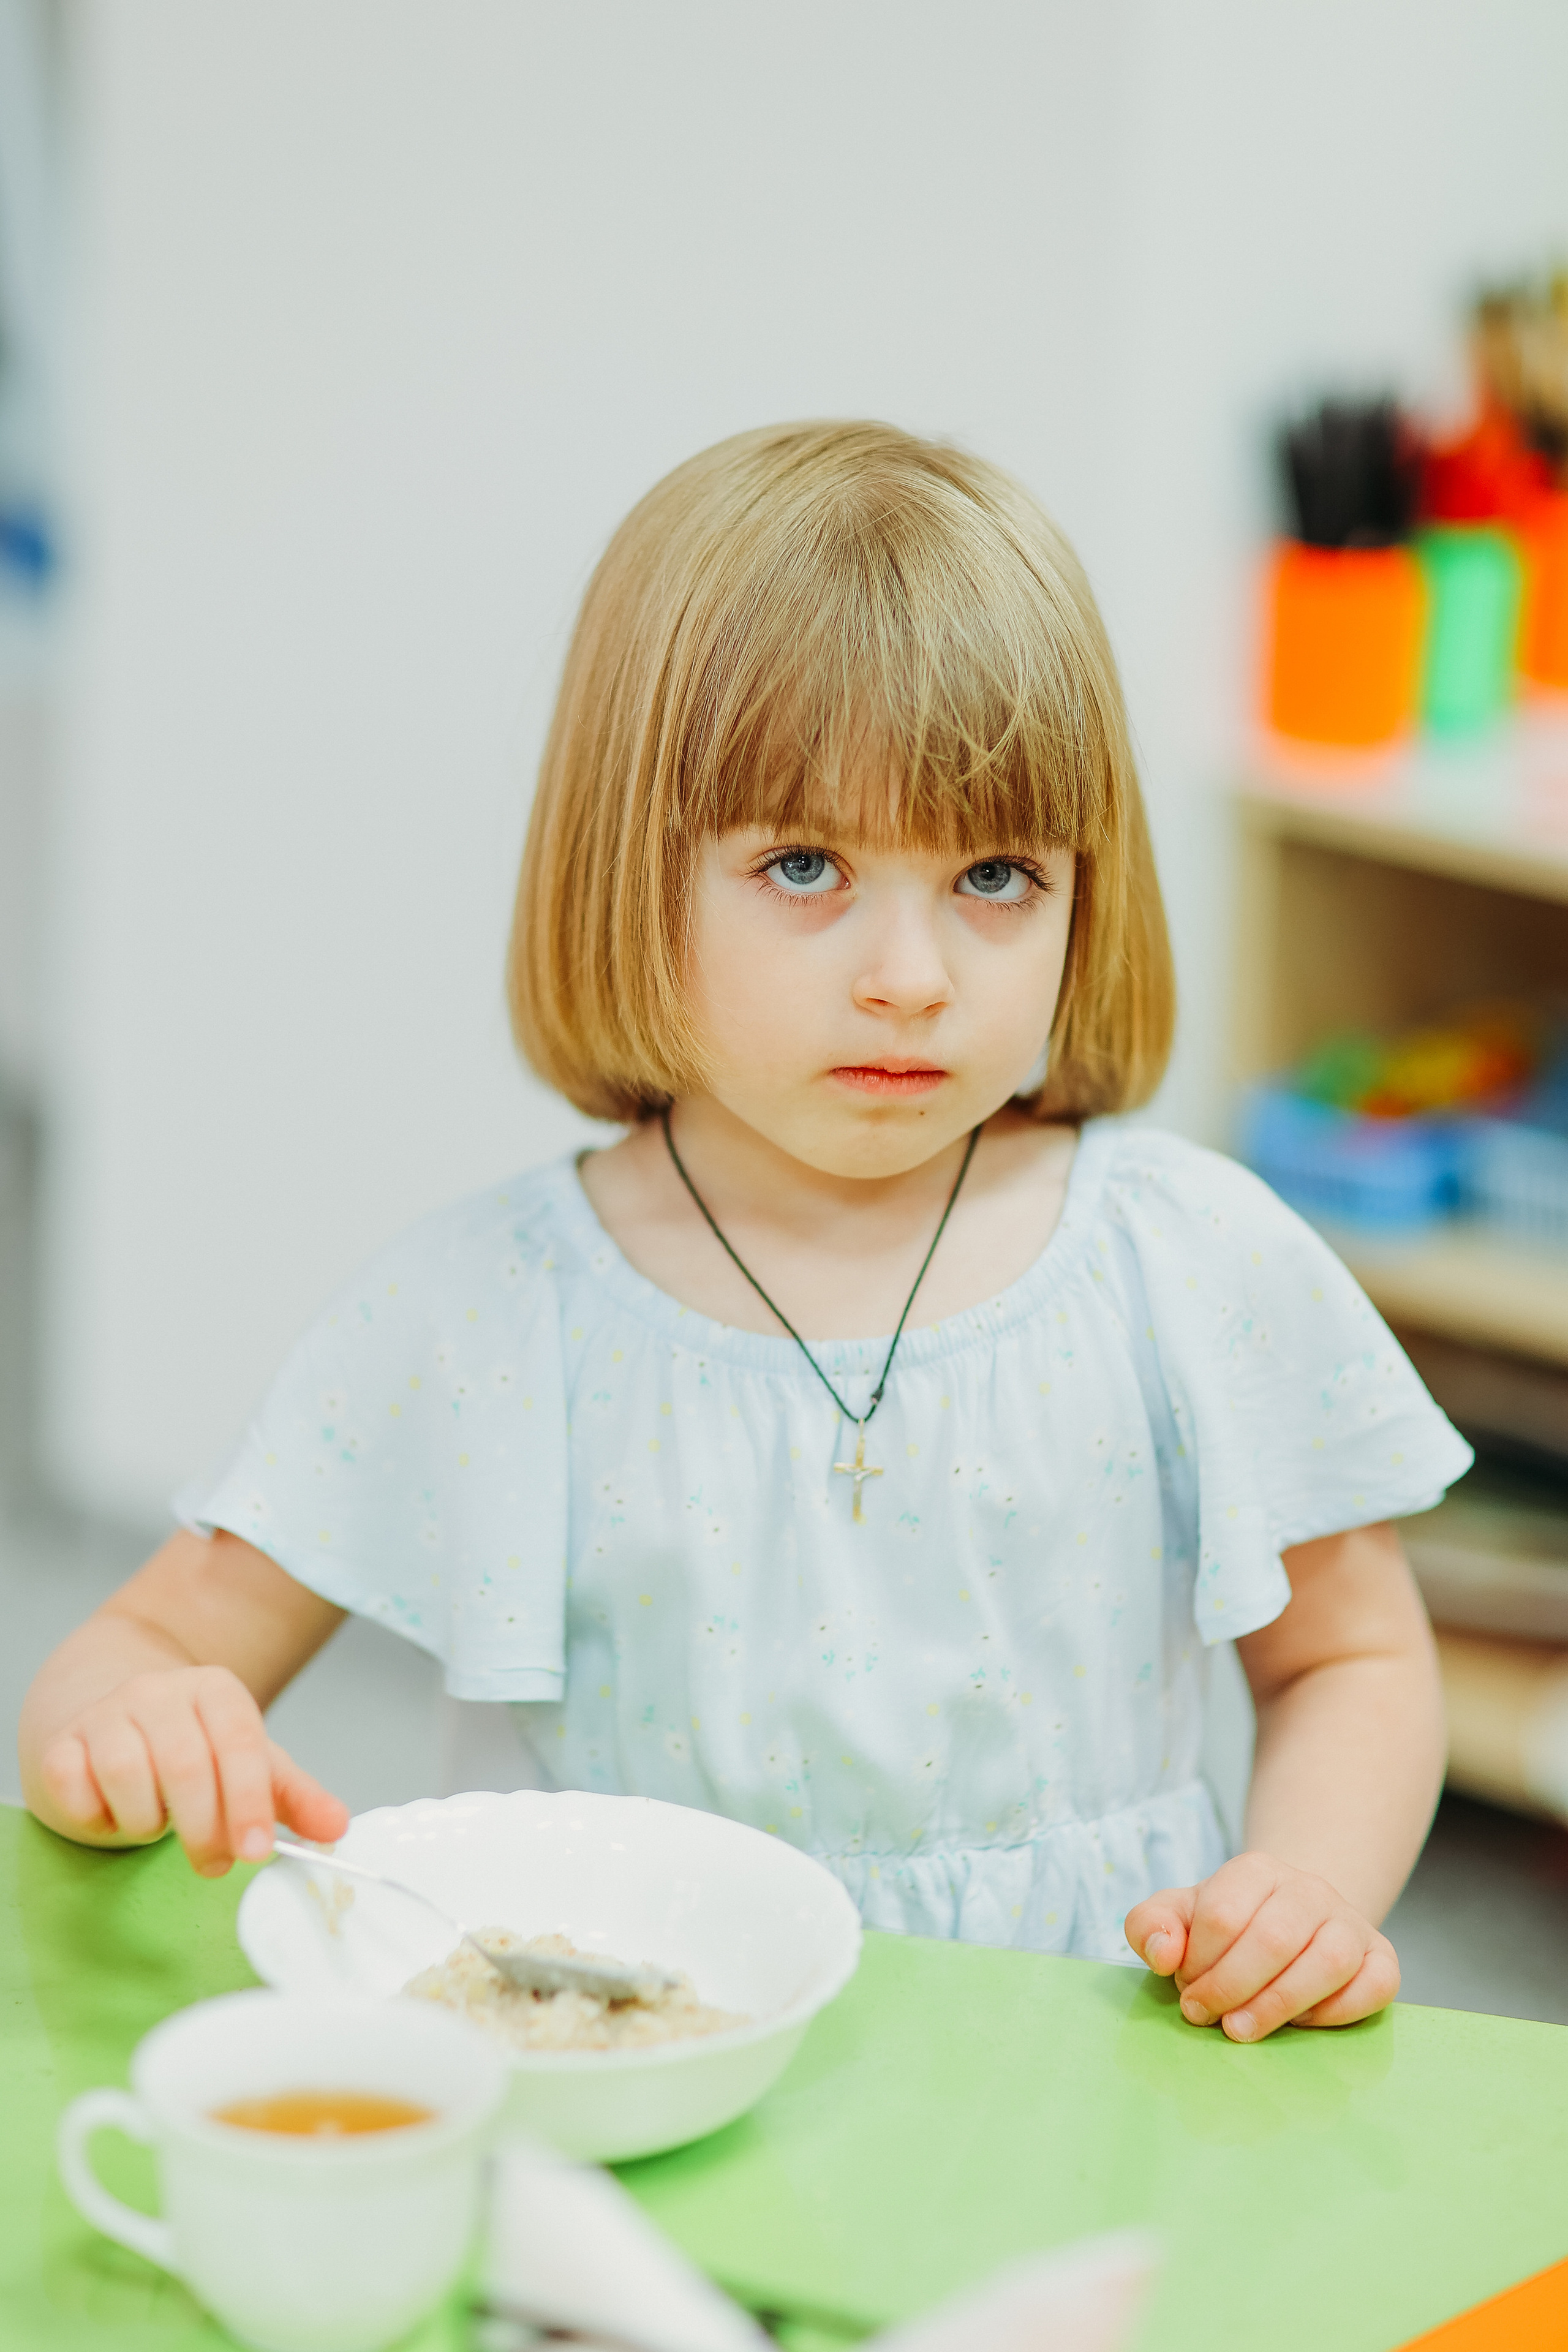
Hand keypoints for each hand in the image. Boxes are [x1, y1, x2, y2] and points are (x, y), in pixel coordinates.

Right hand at [37, 1665, 349, 1877]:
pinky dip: (98, 1816)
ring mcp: (105, 1713)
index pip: (240, 1743)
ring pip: (127, 1774)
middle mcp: (159, 1691)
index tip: (257, 1852)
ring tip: (159, 1825)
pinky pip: (75, 1787)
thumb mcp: (248, 1765)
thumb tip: (337, 1828)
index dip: (250, 1801)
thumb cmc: (190, 1749)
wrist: (112, 1723)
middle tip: (215, 1864)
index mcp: (215, 1689)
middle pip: (185, 1764)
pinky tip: (114, 1814)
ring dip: (147, 1821)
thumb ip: (294, 1797)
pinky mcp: (61, 1744)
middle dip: (205, 1828)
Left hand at [1124, 1851, 1398, 2040]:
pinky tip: (1300, 2023)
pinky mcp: (1382, 1959)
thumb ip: (1150, 1926)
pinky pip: (1375, 1986)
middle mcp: (1310, 1888)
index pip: (1222, 1913)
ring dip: (1280, 2004)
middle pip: (1274, 1938)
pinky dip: (1337, 2012)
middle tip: (1206, 2017)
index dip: (1198, 1962)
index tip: (1185, 1989)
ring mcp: (1351, 1922)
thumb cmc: (1227, 1927)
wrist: (1287, 1920)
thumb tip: (1165, 1955)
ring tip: (1242, 2029)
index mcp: (1256, 1869)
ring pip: (1330, 1961)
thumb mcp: (1178, 1917)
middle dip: (1231, 1988)